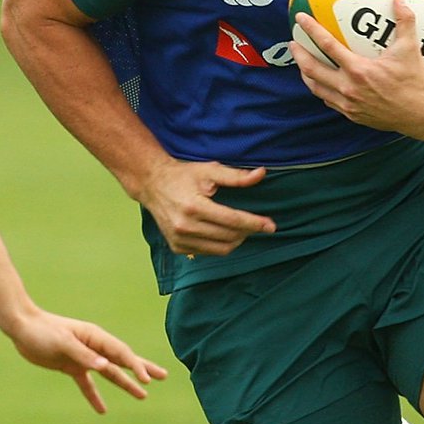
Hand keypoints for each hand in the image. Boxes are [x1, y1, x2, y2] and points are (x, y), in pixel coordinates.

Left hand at [7, 309, 169, 413]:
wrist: (22, 327)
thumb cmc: (42, 330)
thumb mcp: (62, 342)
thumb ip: (83, 354)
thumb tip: (104, 366)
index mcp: (95, 337)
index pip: (121, 353)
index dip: (135, 366)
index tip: (147, 380)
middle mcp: (93, 346)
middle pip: (123, 360)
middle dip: (143, 369)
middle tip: (163, 377)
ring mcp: (84, 357)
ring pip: (110, 373)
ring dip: (125, 384)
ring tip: (143, 395)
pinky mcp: (71, 366)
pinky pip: (87, 384)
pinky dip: (94, 396)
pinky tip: (102, 410)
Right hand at [134, 157, 273, 256]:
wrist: (152, 185)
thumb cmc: (183, 176)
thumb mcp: (209, 171)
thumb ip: (236, 176)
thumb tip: (262, 174)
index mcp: (194, 207)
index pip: (233, 220)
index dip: (255, 223)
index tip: (271, 226)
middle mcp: (185, 226)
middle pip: (229, 236)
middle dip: (248, 231)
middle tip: (258, 223)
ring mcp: (179, 240)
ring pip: (221, 249)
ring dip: (237, 239)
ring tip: (242, 228)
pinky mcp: (177, 247)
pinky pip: (208, 252)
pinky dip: (221, 244)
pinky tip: (223, 232)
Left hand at [292, 2, 423, 137]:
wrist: (421, 115)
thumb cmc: (416, 81)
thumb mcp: (411, 48)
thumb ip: (404, 21)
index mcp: (359, 70)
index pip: (327, 45)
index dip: (311, 30)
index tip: (300, 20)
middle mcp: (348, 88)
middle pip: (312, 69)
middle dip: (299, 55)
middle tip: (293, 43)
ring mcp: (348, 104)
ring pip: (316, 88)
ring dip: (306, 74)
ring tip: (302, 62)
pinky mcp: (352, 115)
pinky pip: (329, 100)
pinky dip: (322, 89)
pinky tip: (322, 82)